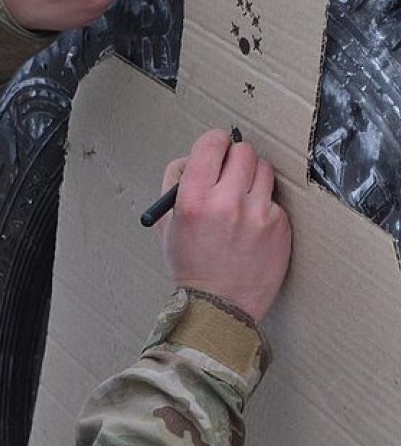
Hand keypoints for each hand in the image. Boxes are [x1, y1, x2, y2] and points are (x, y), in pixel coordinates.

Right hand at [158, 129, 291, 321]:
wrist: (219, 304)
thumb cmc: (190, 263)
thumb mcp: (166, 221)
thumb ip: (176, 181)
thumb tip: (197, 156)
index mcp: (193, 199)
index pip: (211, 143)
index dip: (214, 141)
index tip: (216, 147)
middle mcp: (227, 203)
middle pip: (243, 151)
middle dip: (234, 157)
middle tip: (230, 171)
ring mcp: (257, 215)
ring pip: (263, 169)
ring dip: (252, 177)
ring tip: (241, 198)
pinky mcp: (279, 226)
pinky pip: (274, 199)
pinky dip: (263, 205)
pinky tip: (252, 225)